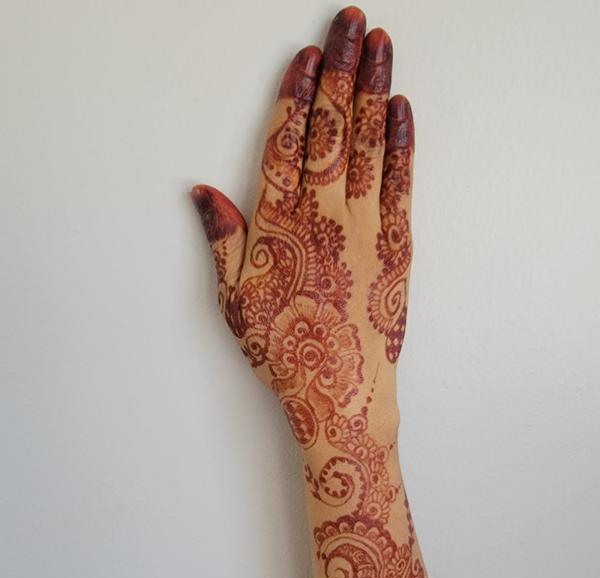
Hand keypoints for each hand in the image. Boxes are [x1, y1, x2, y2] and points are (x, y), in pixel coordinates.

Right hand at [192, 6, 413, 450]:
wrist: (338, 391)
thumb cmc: (284, 349)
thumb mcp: (234, 299)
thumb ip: (221, 240)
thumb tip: (204, 193)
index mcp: (279, 224)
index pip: (287, 143)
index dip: (297, 95)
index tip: (307, 55)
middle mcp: (323, 216)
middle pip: (332, 129)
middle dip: (342, 70)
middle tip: (351, 22)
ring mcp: (365, 227)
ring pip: (368, 145)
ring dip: (375, 90)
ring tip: (380, 46)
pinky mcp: (396, 245)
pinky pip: (399, 183)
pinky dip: (401, 143)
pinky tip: (402, 110)